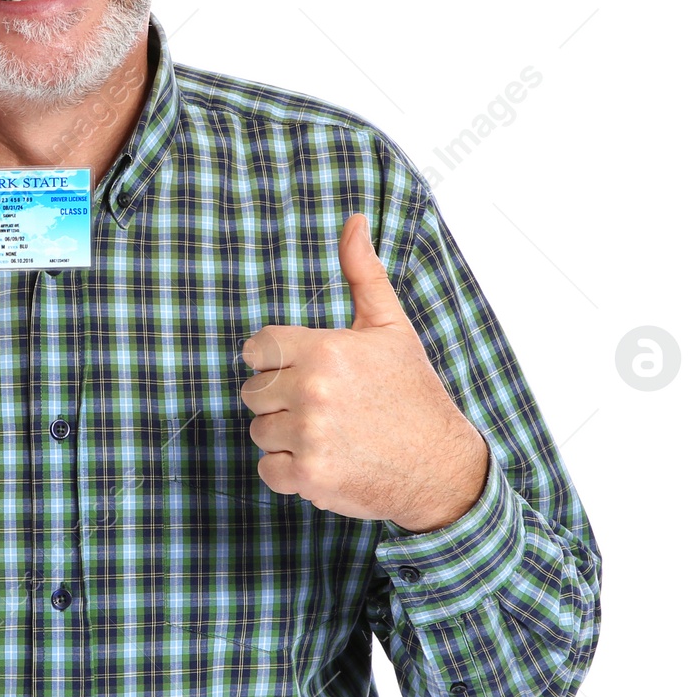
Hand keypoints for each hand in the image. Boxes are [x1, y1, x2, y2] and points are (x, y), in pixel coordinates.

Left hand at [239, 213, 487, 531]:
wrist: (443, 467)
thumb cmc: (413, 393)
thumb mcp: (389, 326)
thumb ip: (362, 272)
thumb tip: (354, 219)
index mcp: (324, 348)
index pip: (257, 348)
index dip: (277, 360)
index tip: (302, 371)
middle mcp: (312, 390)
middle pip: (253, 390)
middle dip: (280, 398)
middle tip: (324, 406)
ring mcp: (308, 435)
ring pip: (259, 430)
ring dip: (285, 436)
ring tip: (328, 433)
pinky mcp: (308, 476)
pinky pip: (268, 469)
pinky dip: (289, 471)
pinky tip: (324, 460)